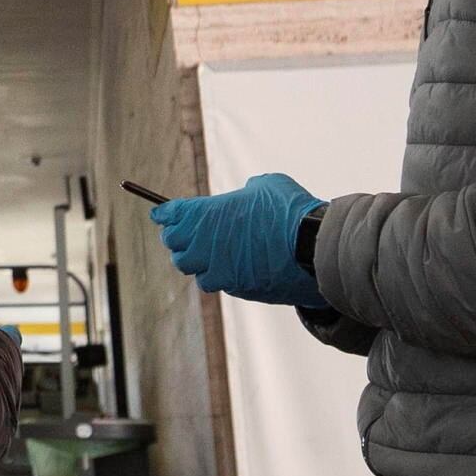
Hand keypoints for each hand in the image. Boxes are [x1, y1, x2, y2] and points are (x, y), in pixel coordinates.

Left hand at [153, 173, 327, 306]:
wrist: (313, 248)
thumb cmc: (290, 210)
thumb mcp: (266, 186)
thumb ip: (247, 191)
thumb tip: (247, 194)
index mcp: (204, 215)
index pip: (169, 215)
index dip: (165, 214)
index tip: (162, 215)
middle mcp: (204, 246)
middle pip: (174, 247)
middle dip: (179, 240)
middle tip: (188, 234)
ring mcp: (219, 271)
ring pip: (195, 272)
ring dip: (199, 263)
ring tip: (211, 254)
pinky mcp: (237, 289)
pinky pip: (220, 284)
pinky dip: (223, 277)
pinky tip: (234, 268)